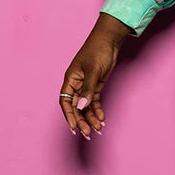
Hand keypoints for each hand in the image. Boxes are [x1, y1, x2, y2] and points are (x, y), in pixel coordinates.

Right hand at [58, 14, 130, 138]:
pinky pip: (94, 101)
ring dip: (91, 118)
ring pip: (86, 106)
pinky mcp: (95, 86)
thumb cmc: (97, 51)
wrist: (109, 41)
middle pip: (76, 107)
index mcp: (70, 79)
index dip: (68, 115)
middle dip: (81, 121)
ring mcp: (86, 86)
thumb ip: (87, 89)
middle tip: (88, 133)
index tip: (74, 128)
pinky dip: (97, 110)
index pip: (65, 101)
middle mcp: (76, 84)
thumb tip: (81, 107)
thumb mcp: (93, 71)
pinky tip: (102, 119)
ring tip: (98, 129)